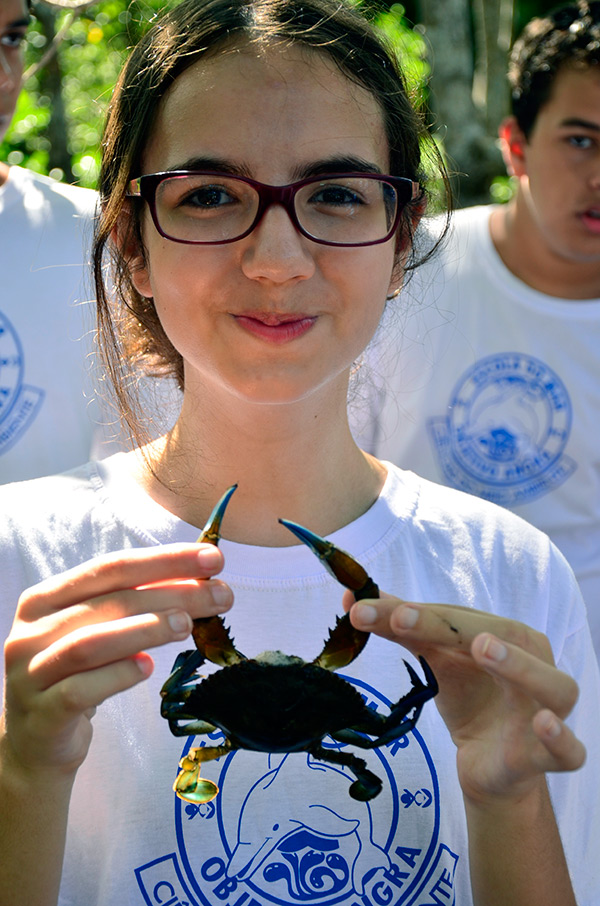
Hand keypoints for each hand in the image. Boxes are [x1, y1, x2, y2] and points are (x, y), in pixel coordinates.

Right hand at [2, 544, 232, 780]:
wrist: (36, 744)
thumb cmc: (76, 677)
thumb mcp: (99, 634)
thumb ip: (135, 607)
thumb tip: (200, 580)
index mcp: (45, 599)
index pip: (111, 568)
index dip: (164, 560)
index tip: (212, 559)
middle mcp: (31, 631)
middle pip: (110, 602)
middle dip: (172, 593)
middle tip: (220, 594)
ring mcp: (30, 674)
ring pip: (92, 642)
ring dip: (147, 630)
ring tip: (188, 625)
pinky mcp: (41, 716)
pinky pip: (80, 691)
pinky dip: (118, 675)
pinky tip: (148, 668)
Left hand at [343, 591, 585, 803]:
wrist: (489, 764)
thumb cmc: (471, 698)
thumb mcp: (435, 660)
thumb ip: (402, 628)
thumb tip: (350, 597)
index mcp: (509, 635)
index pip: (461, 617)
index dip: (416, 612)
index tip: (366, 610)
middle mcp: (536, 664)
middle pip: (503, 638)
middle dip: (453, 627)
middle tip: (406, 619)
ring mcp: (548, 710)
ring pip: (552, 684)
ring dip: (520, 666)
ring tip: (485, 648)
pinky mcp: (548, 756)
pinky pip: (570, 750)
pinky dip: (561, 737)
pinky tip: (544, 723)